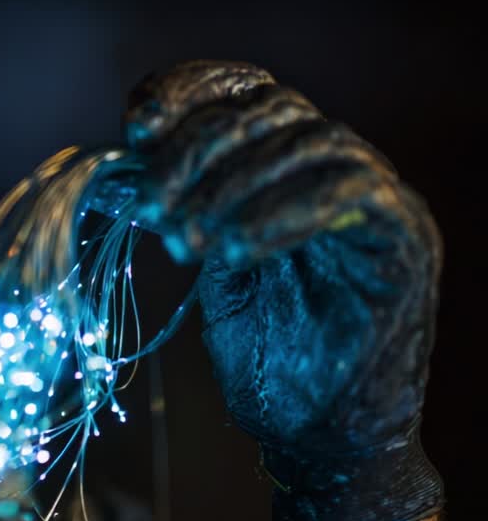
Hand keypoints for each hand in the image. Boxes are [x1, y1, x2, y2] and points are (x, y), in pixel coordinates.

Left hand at [122, 61, 444, 520]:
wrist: (316, 433)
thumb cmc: (259, 350)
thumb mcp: (203, 258)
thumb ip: (175, 202)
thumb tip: (117, 162)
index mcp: (280, 161)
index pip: (243, 88)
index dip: (189, 90)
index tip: (136, 124)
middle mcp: (331, 164)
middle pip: (268, 110)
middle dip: (195, 150)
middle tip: (151, 207)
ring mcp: (375, 196)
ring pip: (307, 141)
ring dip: (232, 185)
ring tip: (184, 242)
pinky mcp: (403, 235)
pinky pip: (349, 192)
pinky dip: (282, 213)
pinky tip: (232, 252)